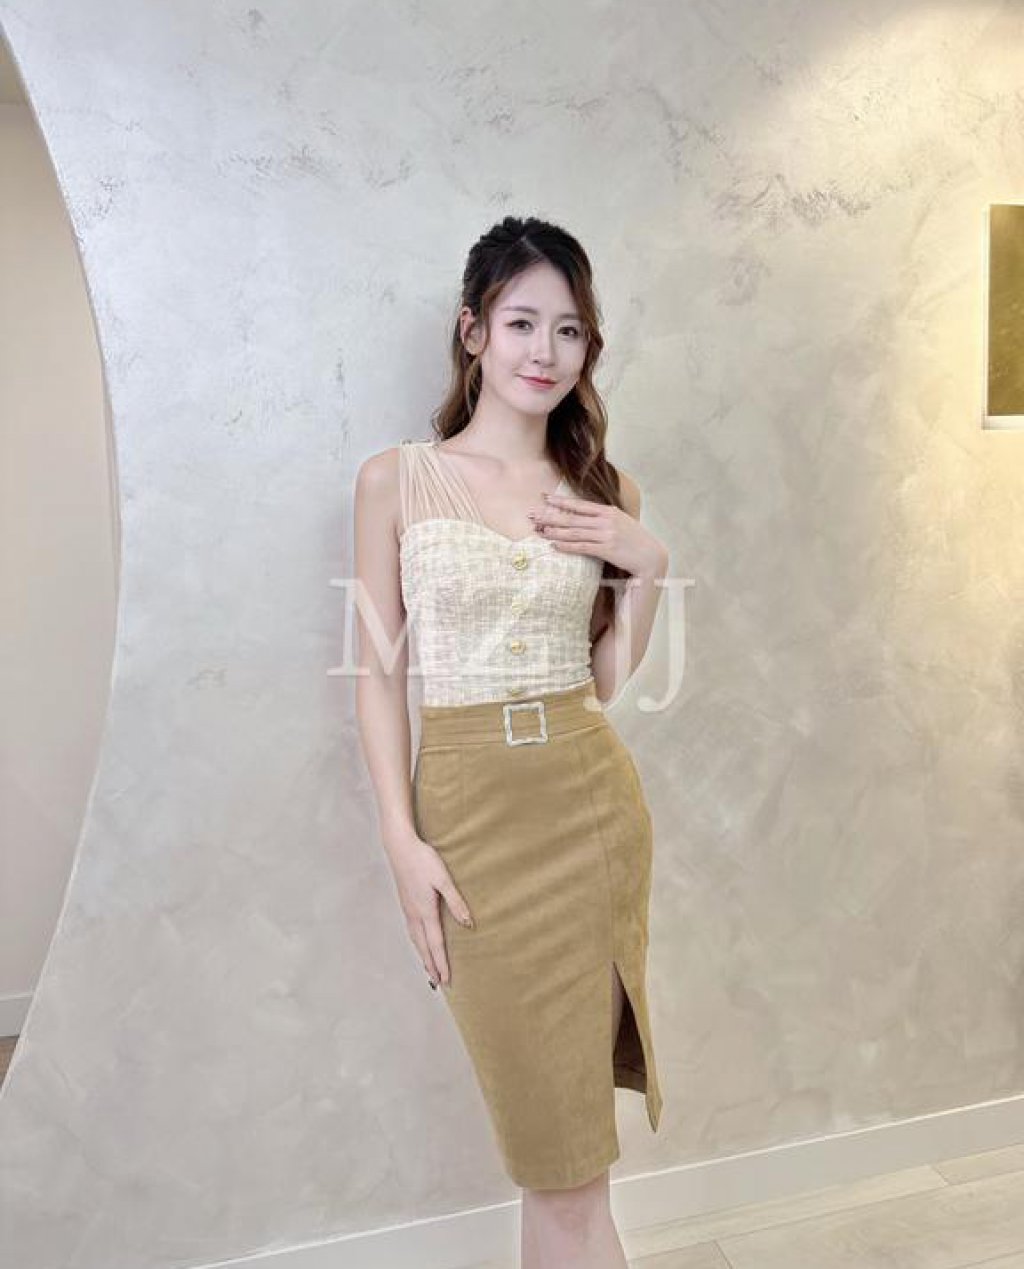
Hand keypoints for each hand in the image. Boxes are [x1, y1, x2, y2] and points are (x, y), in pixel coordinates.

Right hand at [381, 826, 473, 988]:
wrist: (400, 847)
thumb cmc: (423, 860)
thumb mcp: (443, 880)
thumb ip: (456, 902)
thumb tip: (468, 924)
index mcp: (425, 912)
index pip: (436, 944)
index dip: (441, 963)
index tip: (446, 980)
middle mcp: (414, 915)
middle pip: (423, 947)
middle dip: (431, 966)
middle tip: (437, 984)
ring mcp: (408, 909)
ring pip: (416, 940)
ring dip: (423, 956)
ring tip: (429, 969)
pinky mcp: (405, 903)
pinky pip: (412, 930)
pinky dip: (417, 943)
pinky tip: (419, 942)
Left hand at [529, 491, 668, 576]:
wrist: (652, 556)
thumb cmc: (636, 540)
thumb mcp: (621, 522)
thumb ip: (604, 518)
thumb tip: (586, 517)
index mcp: (608, 511)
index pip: (579, 504)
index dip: (560, 501)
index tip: (544, 497)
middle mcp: (606, 520)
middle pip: (572, 518)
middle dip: (550, 516)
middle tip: (532, 515)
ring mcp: (606, 534)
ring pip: (574, 532)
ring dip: (554, 532)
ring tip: (539, 531)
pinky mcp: (607, 549)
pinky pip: (582, 547)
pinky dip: (567, 546)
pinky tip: (554, 545)